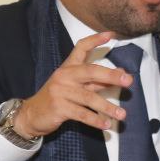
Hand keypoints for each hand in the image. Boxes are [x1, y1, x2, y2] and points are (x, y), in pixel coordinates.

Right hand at [15, 32, 131, 137]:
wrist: (32, 114)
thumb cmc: (58, 97)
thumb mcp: (75, 85)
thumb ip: (96, 80)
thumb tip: (121, 73)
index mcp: (68, 67)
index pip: (81, 48)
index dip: (95, 40)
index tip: (110, 35)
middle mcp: (64, 76)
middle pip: (90, 71)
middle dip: (110, 75)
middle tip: (128, 80)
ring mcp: (61, 92)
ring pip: (89, 98)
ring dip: (107, 107)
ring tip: (122, 114)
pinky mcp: (59, 107)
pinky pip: (82, 114)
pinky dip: (95, 120)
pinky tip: (106, 125)